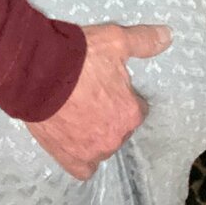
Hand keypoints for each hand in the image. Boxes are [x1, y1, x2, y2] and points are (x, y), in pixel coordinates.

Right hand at [25, 22, 171, 179]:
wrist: (36, 71)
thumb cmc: (78, 56)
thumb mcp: (114, 41)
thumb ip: (143, 41)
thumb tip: (168, 36)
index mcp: (130, 112)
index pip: (136, 109)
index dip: (122, 96)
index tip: (107, 85)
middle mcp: (115, 137)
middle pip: (118, 128)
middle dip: (108, 115)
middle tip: (89, 95)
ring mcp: (92, 151)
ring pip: (101, 147)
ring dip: (94, 134)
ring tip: (76, 113)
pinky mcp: (70, 159)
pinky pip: (83, 168)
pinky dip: (80, 157)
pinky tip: (73, 141)